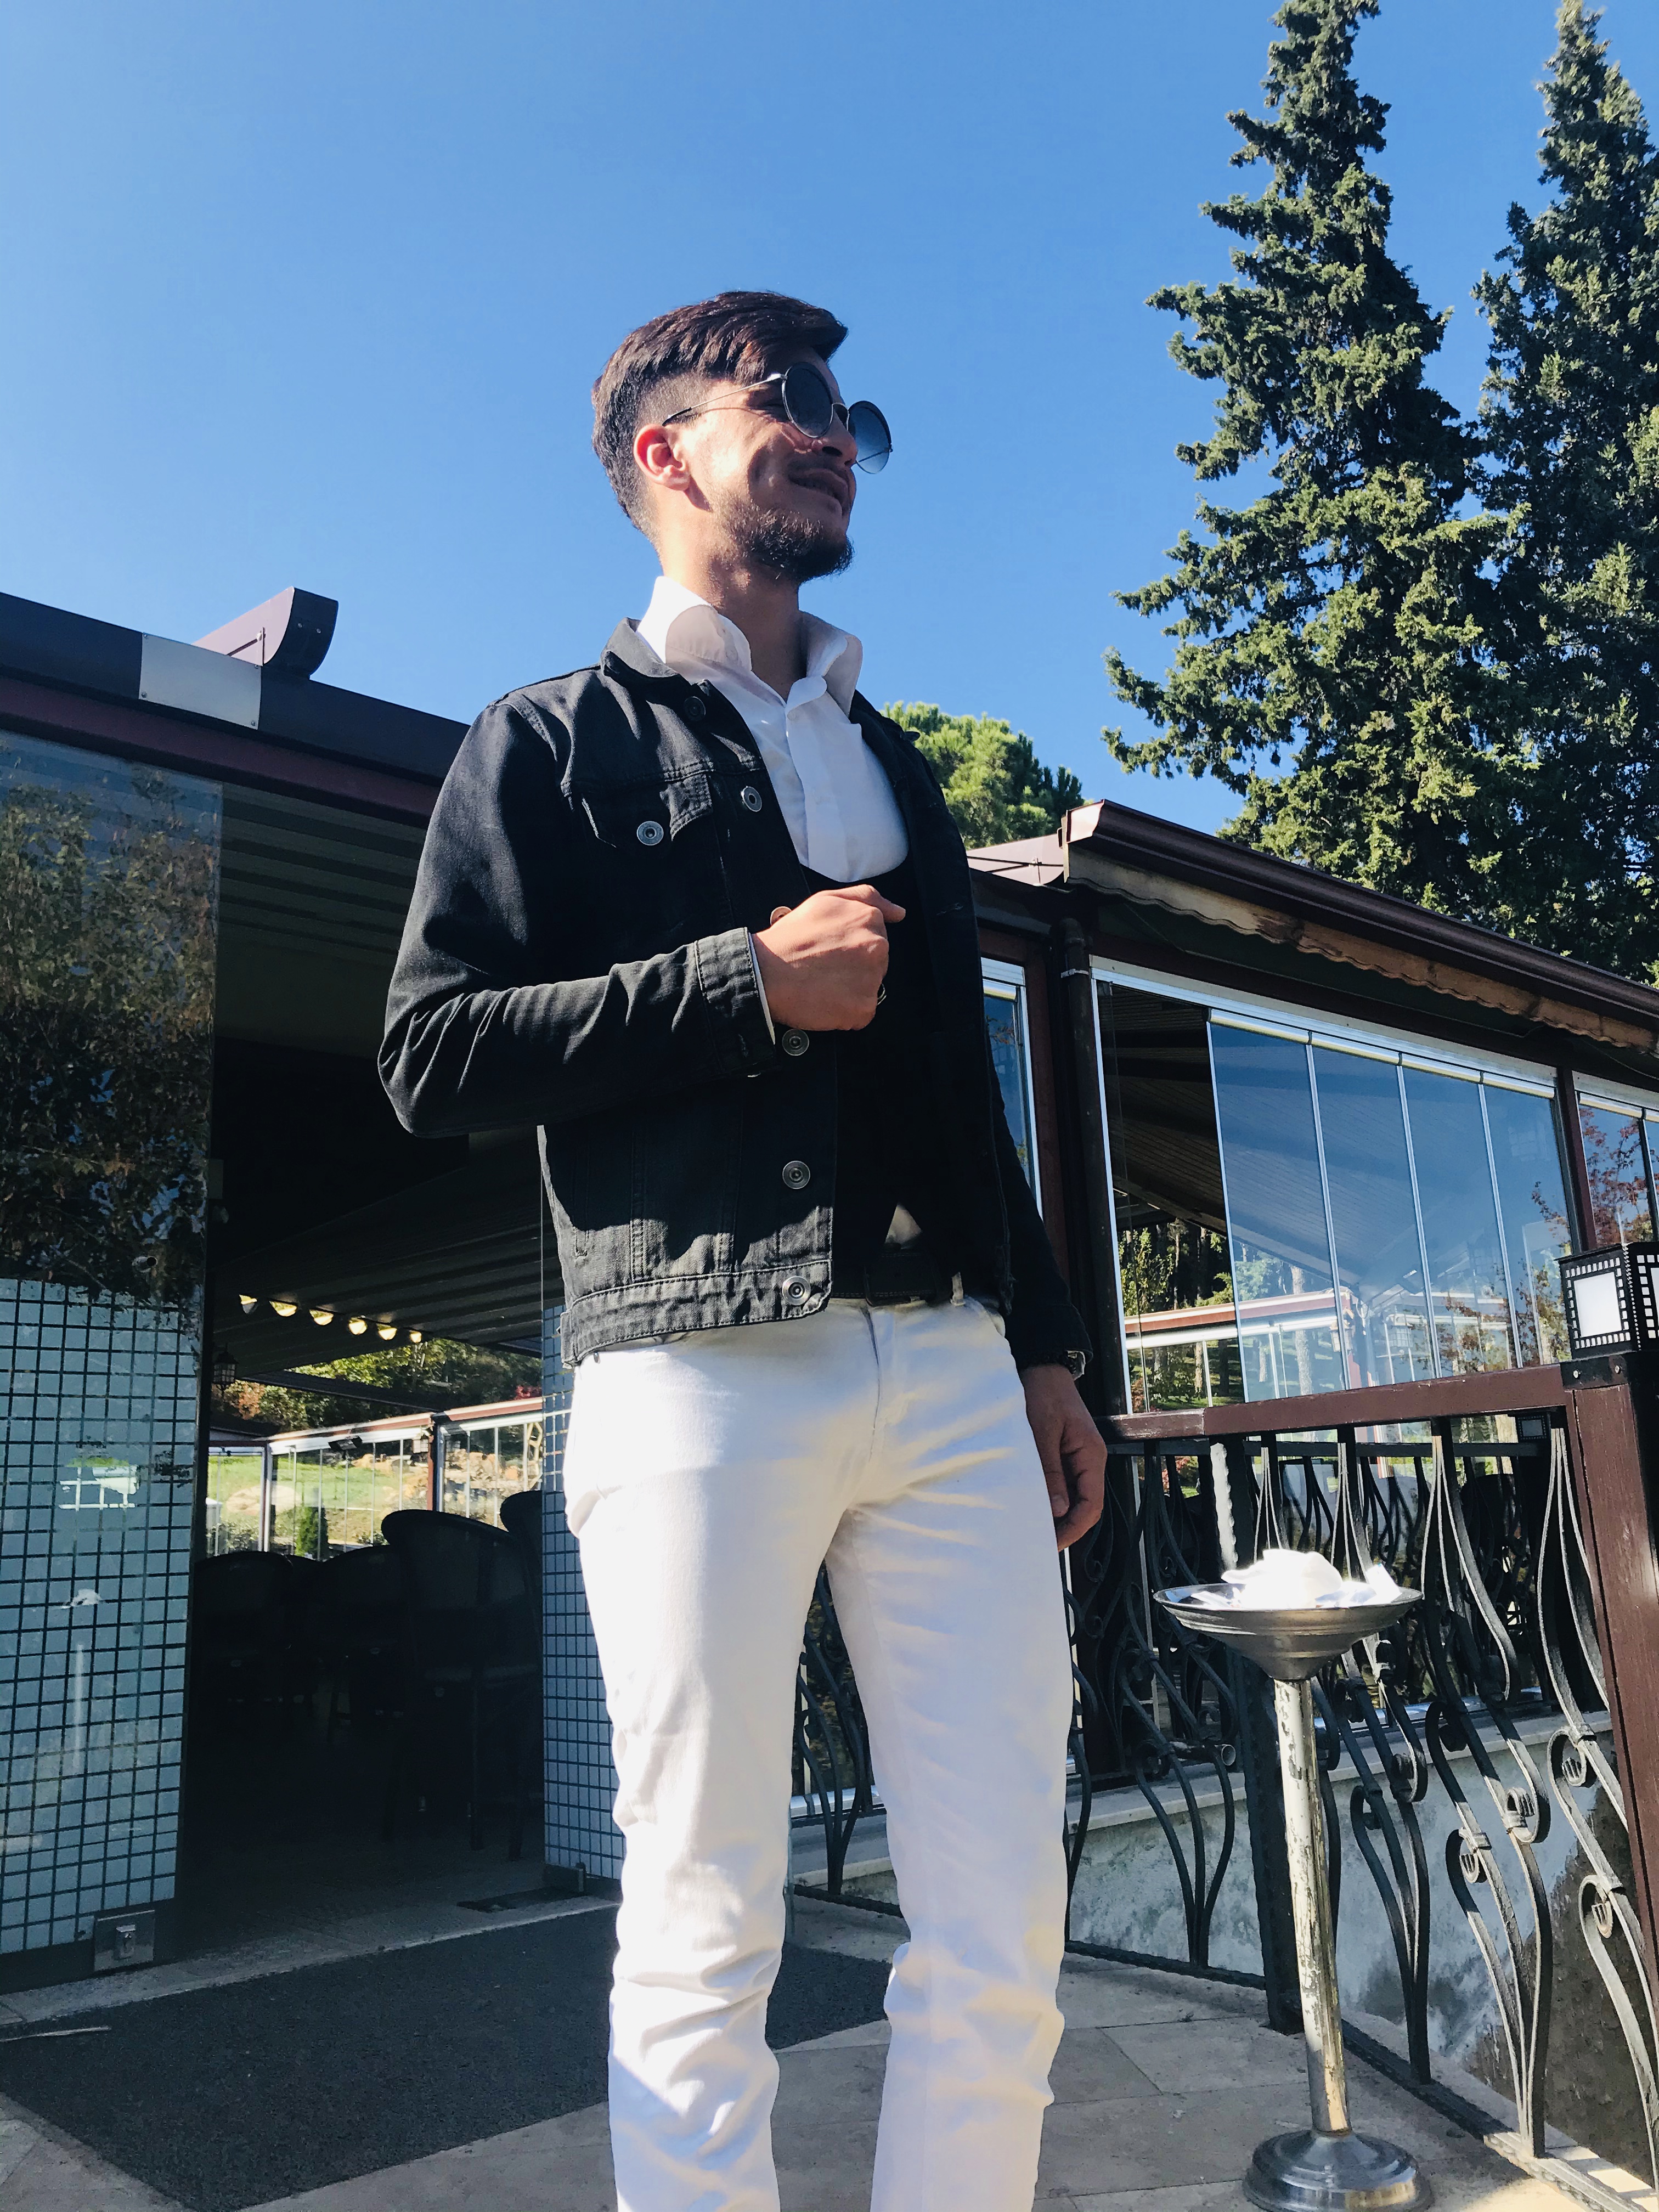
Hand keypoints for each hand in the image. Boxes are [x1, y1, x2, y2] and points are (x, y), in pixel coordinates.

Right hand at [753, 884, 904, 1031]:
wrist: (765, 973)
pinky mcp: (863, 1007)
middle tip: (823, 967)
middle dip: (854, 967)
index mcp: (869, 920)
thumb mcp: (825, 900)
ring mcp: (872, 979)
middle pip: (876, 963)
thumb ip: (866, 897)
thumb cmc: (790, 938)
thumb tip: (898, 913)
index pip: (875, 937)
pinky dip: (846, 1012)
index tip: (830, 950)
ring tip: (822, 983)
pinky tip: (825, 1000)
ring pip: (869, 987)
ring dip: (850, 989)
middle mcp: (877, 947)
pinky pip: (862, 1013)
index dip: (850, 946)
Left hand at [1021, 1365, 1105, 1548]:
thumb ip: (1050, 1470)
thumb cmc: (1043, 1393)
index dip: (1073, 1528)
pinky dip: (1049, 1500)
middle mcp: (1088, 1460)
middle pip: (1084, 1506)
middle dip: (1065, 1528)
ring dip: (1056, 1516)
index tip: (1052, 1543)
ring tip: (1032, 1530)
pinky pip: (1061, 1485)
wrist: (1042, 1369)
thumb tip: (1056, 1509)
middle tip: (1038, 1543)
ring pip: (1072, 1498)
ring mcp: (1076, 1459)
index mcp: (1091, 1455)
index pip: (1091, 1504)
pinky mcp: (1063, 1456)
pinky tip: (1032, 1507)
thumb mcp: (1042, 1432)